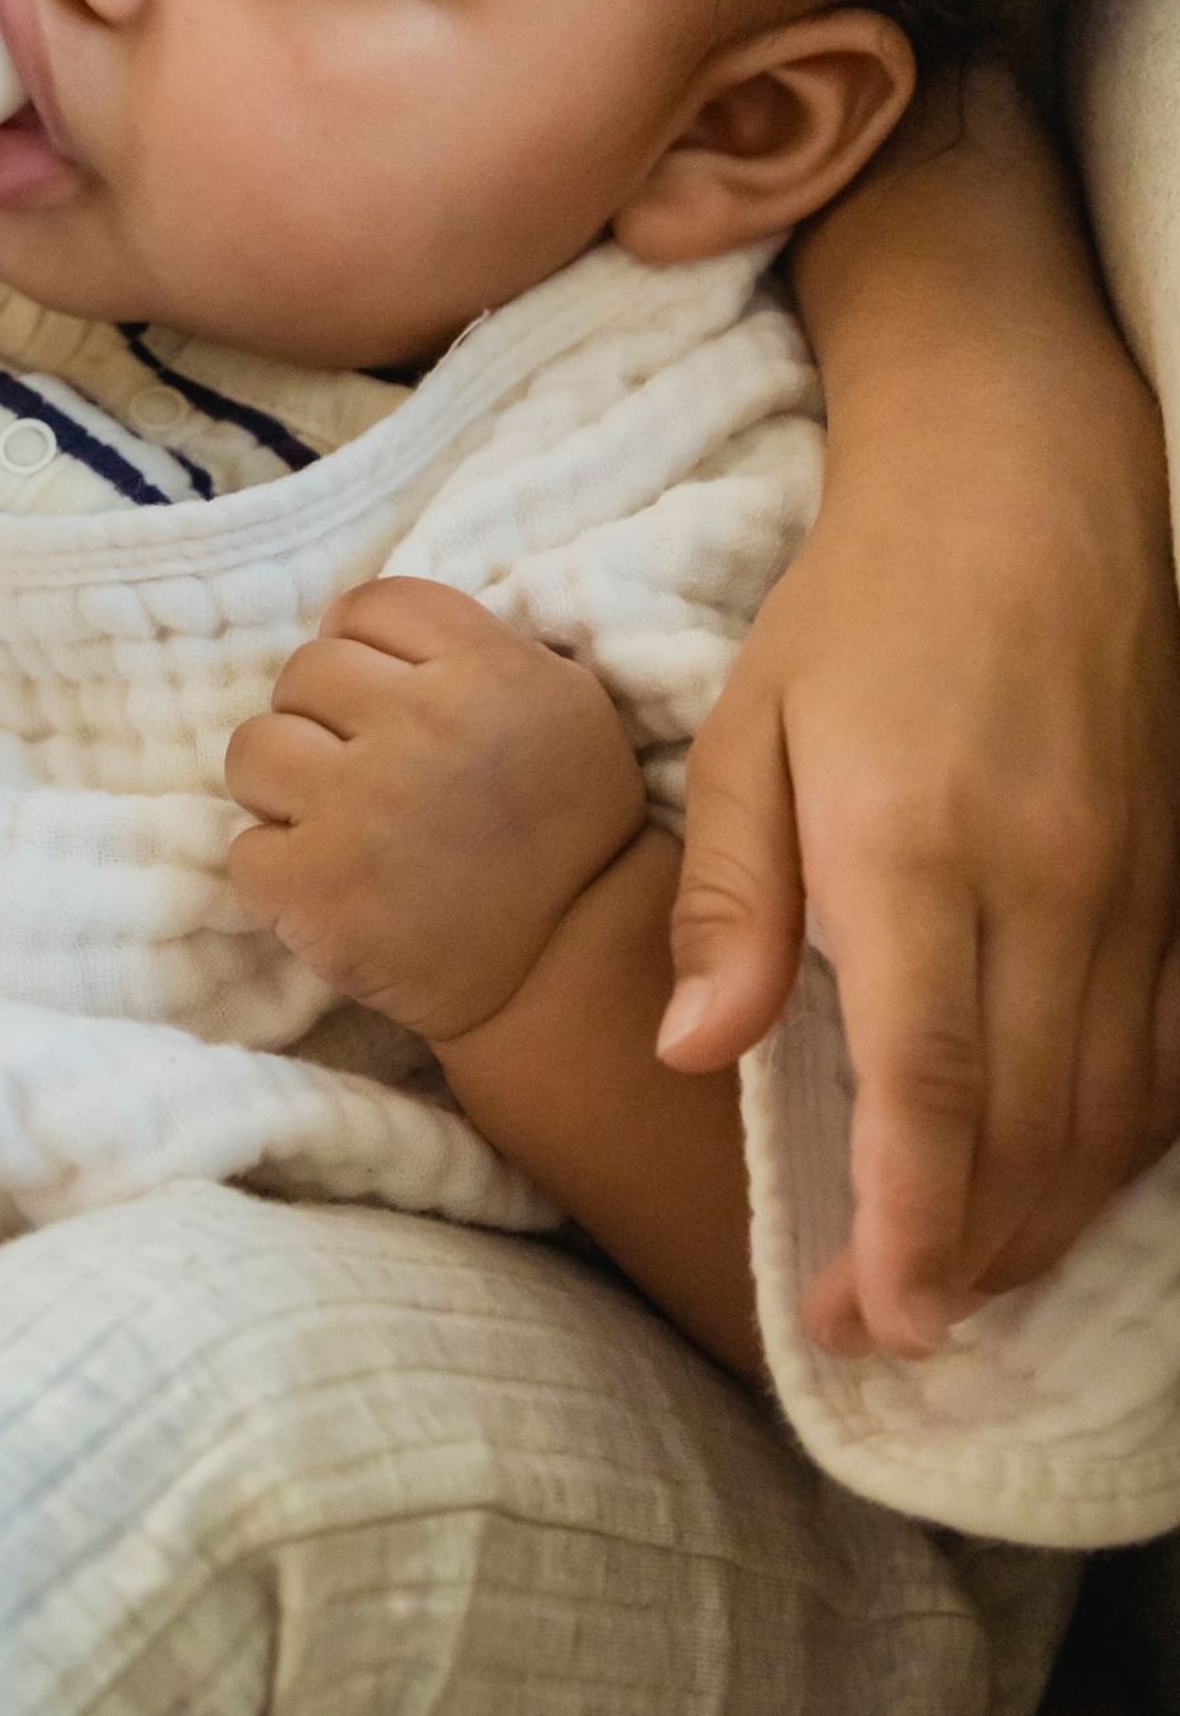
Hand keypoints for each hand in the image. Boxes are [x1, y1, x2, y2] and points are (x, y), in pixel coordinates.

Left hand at [225, 575, 645, 1043]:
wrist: (566, 968)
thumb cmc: (562, 827)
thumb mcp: (560, 701)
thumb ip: (475, 647)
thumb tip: (362, 628)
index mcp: (485, 669)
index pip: (369, 605)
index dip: (362, 646)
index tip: (378, 695)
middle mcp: (423, 725)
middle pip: (304, 671)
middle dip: (324, 718)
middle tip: (364, 771)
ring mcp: (362, 808)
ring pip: (253, 748)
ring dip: (283, 786)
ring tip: (335, 822)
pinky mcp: (317, 889)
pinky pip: (244, 848)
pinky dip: (277, 870)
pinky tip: (331, 884)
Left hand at [659, 349, 1179, 1358]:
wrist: (1024, 490)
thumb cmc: (863, 605)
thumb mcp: (753, 728)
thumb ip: (730, 898)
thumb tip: (687, 1049)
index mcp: (915, 852)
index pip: (930, 1087)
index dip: (907, 1222)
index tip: (874, 1316)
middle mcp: (1045, 888)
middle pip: (1029, 1130)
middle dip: (965, 1254)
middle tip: (891, 1328)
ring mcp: (1130, 888)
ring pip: (1109, 1111)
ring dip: (1042, 1220)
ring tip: (963, 1281)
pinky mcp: (1173, 876)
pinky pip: (1163, 1053)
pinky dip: (1116, 1144)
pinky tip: (1064, 1183)